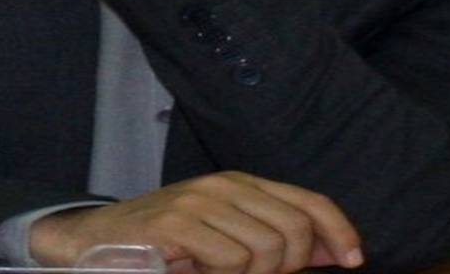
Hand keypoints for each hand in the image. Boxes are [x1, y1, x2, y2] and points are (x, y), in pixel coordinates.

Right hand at [29, 172, 362, 273]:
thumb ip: (271, 241)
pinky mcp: (176, 223)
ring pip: (267, 249)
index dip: (338, 231)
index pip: (307, 201)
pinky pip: (231, 260)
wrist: (95, 241)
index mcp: (241, 184)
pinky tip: (199, 271)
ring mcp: (199, 201)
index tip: (354, 260)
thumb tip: (329, 256)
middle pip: (294, 230)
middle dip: (290, 267)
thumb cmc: (167, 246)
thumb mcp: (225, 237)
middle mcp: (224, 185)